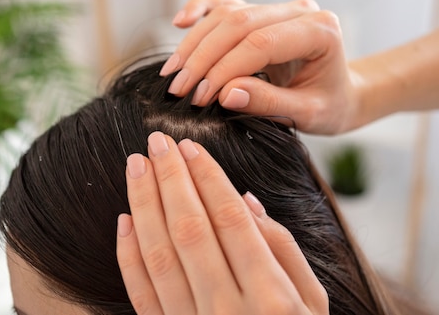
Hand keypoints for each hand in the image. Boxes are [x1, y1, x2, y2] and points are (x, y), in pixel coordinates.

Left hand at [116, 131, 328, 314]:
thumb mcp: (313, 303)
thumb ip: (283, 249)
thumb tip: (245, 201)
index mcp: (271, 297)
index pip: (230, 220)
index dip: (207, 178)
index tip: (190, 146)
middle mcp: (229, 310)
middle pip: (190, 229)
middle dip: (171, 179)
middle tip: (156, 141)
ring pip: (160, 256)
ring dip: (144, 206)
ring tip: (136, 167)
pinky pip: (142, 294)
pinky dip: (129, 255)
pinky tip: (125, 220)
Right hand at [159, 0, 360, 134]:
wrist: (341, 93)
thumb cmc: (330, 105)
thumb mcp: (308, 114)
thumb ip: (269, 103)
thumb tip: (226, 93)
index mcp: (320, 30)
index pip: (260, 43)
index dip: (225, 69)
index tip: (201, 97)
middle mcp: (298, 10)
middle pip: (238, 23)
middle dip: (204, 57)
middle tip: (180, 89)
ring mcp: (278, 7)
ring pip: (226, 14)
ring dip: (195, 43)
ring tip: (174, 74)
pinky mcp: (260, 12)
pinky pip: (225, 3)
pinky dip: (200, 9)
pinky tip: (180, 22)